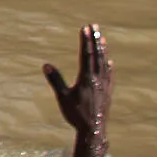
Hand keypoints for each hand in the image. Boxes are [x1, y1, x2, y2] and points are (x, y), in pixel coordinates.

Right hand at [43, 24, 111, 139]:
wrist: (93, 130)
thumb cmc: (76, 114)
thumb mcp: (62, 97)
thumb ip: (56, 80)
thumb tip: (46, 65)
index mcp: (86, 78)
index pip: (86, 54)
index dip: (85, 40)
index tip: (85, 28)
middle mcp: (97, 79)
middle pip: (97, 55)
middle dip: (95, 40)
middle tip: (94, 27)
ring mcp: (104, 85)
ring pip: (104, 63)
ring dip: (103, 50)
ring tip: (103, 39)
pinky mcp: (108, 93)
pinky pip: (110, 76)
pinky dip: (109, 67)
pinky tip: (110, 63)